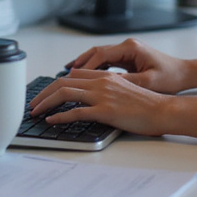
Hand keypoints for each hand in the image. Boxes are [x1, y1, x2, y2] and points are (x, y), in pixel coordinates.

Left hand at [28, 70, 177, 136]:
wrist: (163, 110)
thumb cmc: (146, 105)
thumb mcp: (123, 91)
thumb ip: (106, 90)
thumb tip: (89, 99)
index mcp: (105, 77)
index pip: (72, 76)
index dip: (54, 85)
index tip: (45, 95)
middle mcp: (101, 82)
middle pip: (63, 82)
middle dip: (44, 93)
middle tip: (33, 104)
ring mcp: (102, 95)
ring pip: (65, 93)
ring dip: (46, 103)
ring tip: (36, 112)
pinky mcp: (105, 110)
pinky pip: (76, 112)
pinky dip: (60, 116)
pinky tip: (52, 121)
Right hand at [65, 38, 192, 94]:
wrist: (185, 74)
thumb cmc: (170, 77)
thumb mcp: (147, 82)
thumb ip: (125, 82)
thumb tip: (104, 85)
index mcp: (131, 48)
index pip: (100, 54)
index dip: (84, 66)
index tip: (71, 77)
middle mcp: (126, 47)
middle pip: (95, 53)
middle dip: (78, 64)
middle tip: (62, 76)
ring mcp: (126, 52)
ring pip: (98, 57)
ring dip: (83, 66)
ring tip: (67, 76)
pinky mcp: (128, 59)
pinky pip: (105, 62)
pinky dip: (93, 69)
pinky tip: (84, 78)